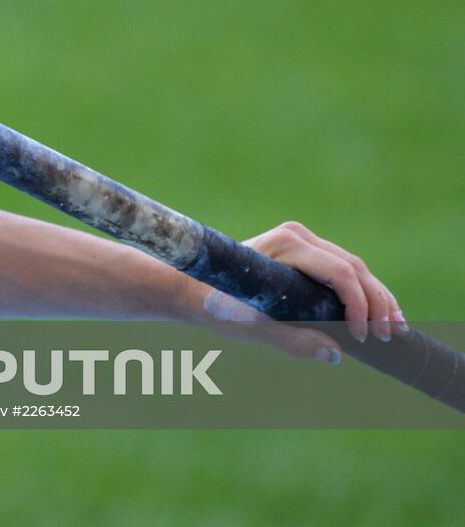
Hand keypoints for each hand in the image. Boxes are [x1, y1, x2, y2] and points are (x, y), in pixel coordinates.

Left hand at [196, 220, 407, 363]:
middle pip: (354, 268)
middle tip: (390, 336)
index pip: (340, 272)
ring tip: (395, 329)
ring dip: (378, 298)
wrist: (195, 288)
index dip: (359, 305)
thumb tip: (335, 355)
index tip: (361, 337)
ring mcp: (303, 241)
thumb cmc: (220, 305)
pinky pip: (344, 271)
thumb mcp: (254, 328)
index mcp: (285, 244)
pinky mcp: (306, 253)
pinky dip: (364, 292)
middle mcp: (297, 235)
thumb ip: (294, 341)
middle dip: (377, 303)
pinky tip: (382, 315)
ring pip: (355, 268)